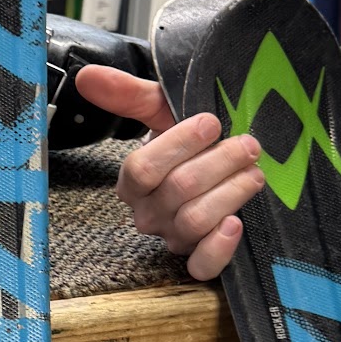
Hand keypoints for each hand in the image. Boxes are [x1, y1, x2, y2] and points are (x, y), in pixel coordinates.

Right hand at [74, 67, 265, 280]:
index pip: (143, 169)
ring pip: (195, 221)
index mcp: (133, 183)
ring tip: (253, 172)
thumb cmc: (191, 139)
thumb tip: (87, 75)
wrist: (221, 165)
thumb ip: (127, 94)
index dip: (178, 145)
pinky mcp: (199, 259)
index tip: (210, 122)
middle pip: (176, 191)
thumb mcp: (161, 111)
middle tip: (247, 145)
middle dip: (218, 163)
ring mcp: (173, 238)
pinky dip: (220, 247)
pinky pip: (202, 266)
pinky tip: (236, 223)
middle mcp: (149, 214)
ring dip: (230, 193)